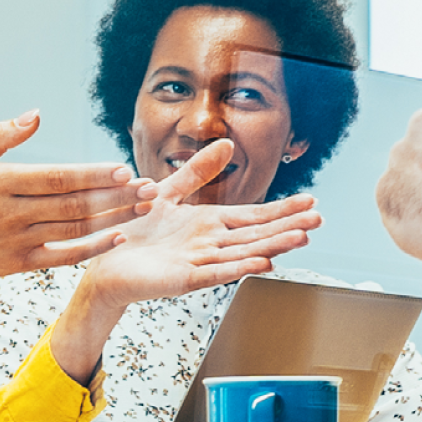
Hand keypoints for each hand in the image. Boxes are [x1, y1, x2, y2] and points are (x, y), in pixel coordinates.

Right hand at [0, 112, 150, 282]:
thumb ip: (0, 135)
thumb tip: (36, 114)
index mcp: (1, 183)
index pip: (57, 178)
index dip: (92, 175)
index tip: (122, 170)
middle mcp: (14, 213)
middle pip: (74, 203)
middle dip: (116, 196)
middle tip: (149, 188)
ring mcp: (19, 241)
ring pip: (75, 228)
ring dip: (114, 218)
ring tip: (144, 206)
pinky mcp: (22, 264)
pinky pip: (65, 256)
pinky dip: (93, 248)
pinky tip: (118, 237)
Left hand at [45, 183, 319, 383]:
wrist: (102, 262)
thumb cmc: (133, 231)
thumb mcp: (169, 190)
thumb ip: (199, 171)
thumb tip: (227, 143)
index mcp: (208, 224)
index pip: (254, 216)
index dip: (282, 209)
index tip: (310, 202)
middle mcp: (209, 244)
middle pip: (256, 234)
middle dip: (288, 226)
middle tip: (319, 219)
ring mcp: (198, 262)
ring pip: (243, 253)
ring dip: (273, 246)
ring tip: (301, 238)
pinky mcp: (182, 279)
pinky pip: (215, 273)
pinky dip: (238, 268)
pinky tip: (262, 263)